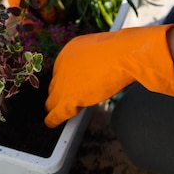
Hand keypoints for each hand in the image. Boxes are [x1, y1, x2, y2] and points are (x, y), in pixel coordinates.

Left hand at [45, 24, 173, 127]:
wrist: (123, 55)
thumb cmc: (120, 51)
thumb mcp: (101, 51)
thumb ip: (93, 60)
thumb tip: (98, 70)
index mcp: (70, 50)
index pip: (62, 69)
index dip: (65, 79)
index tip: (69, 85)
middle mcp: (63, 65)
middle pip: (55, 83)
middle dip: (59, 91)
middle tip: (62, 99)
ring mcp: (64, 82)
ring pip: (53, 98)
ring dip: (55, 106)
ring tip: (54, 113)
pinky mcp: (68, 98)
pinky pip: (57, 112)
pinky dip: (53, 119)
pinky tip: (51, 123)